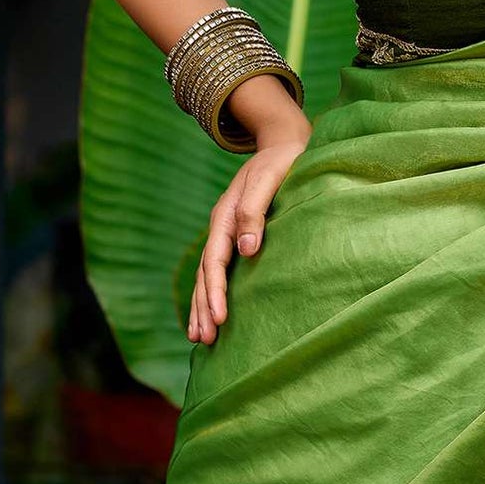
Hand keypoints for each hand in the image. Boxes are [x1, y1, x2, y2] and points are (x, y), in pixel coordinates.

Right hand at [187, 131, 309, 345]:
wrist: (284, 143)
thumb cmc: (281, 161)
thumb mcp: (267, 181)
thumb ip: (255, 214)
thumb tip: (247, 251)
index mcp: (225, 216)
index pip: (214, 261)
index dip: (215, 291)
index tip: (219, 318)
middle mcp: (222, 227)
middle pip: (205, 273)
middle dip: (202, 307)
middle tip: (203, 340)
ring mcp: (228, 232)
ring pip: (207, 275)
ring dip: (202, 305)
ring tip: (199, 337)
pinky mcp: (239, 235)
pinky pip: (220, 269)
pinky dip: (212, 292)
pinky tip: (213, 310)